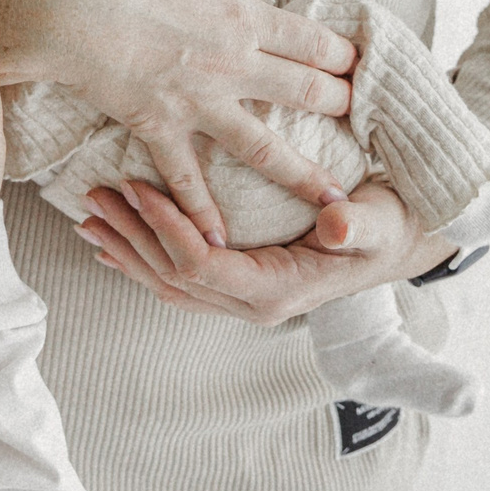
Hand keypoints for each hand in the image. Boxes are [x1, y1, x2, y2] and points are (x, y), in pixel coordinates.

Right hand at [0, 0, 356, 244]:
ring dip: (302, 174)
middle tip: (353, 118)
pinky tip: (221, 238)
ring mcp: (199, 101)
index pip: (312, 39)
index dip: (341, 53)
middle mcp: (233, 63)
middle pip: (306, 90)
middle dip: (338, 105)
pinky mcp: (160, 127)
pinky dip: (203, 210)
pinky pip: (188, 177)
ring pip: (265, 146)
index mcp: (241, 14)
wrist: (61, 7)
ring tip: (334, 200)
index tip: (354, 63)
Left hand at [75, 180, 452, 324]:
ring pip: (169, 283)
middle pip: (174, 276)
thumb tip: (337, 229)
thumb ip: (357, 226)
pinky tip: (113, 245)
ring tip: (90, 216)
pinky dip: (142, 262)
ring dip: (127, 249)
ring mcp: (242, 301)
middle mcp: (253, 304)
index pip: (203, 265)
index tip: (137, 186)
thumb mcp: (380, 221)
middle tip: (94, 196)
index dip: (166, 228)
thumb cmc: (387, 225)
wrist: (399, 244)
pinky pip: (179, 282)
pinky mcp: (237, 288)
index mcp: (277, 290)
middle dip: (130, 236)